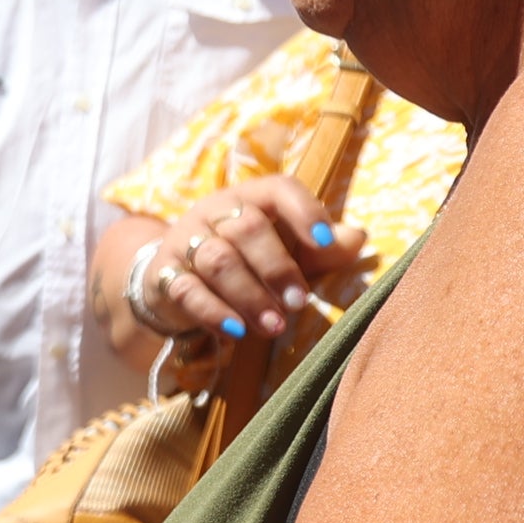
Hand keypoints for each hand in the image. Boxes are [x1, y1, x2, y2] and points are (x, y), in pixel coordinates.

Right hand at [141, 177, 372, 346]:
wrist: (177, 276)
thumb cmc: (247, 259)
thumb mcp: (286, 250)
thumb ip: (322, 247)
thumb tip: (358, 238)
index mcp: (250, 197)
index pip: (278, 189)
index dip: (304, 212)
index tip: (325, 242)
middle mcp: (214, 212)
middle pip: (246, 229)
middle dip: (276, 268)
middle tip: (299, 303)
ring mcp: (185, 241)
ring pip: (217, 261)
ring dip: (249, 296)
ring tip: (274, 327)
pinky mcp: (164, 275)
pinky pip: (187, 291)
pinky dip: (213, 312)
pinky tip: (235, 333)